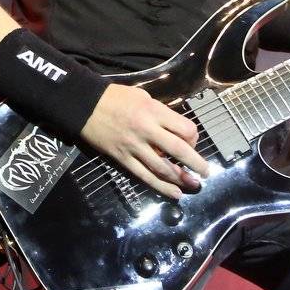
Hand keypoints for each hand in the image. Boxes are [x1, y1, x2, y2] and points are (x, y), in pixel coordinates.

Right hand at [78, 83, 209, 200]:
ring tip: (193, 185)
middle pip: (179, 150)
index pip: (185, 129)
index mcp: (154, 111)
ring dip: (181, 178)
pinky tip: (174, 193)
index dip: (193, 138)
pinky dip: (161, 186)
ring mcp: (134, 146)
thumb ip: (159, 112)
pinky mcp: (123, 158)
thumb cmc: (114, 97)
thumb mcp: (141, 96)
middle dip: (196, 163)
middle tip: (205, 172)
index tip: (192, 141)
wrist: (84, 105)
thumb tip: (174, 128)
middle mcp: (147, 130)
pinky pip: (144, 175)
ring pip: (163, 168)